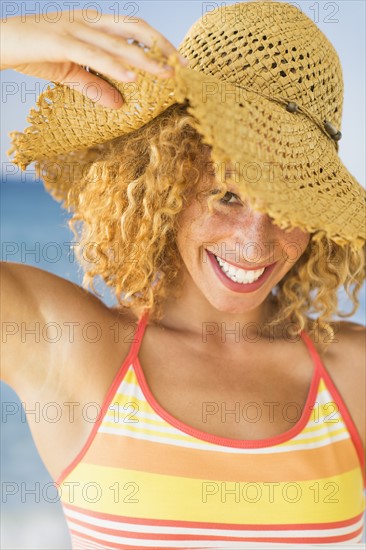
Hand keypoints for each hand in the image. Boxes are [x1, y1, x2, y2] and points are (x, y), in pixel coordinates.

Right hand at [0, 10, 188, 108]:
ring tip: (167, 74)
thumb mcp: (69, 73)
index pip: (132, 29)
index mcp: (91, 25)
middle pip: (133, 29)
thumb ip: (94, 85)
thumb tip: (119, 103)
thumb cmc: (32, 53)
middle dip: (161, 47)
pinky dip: (113, 65)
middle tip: (183, 67)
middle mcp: (87, 22)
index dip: (157, 42)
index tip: (177, 61)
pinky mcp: (60, 41)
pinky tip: (132, 76)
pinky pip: (92, 53)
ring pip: (117, 42)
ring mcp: (74, 29)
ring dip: (145, 59)